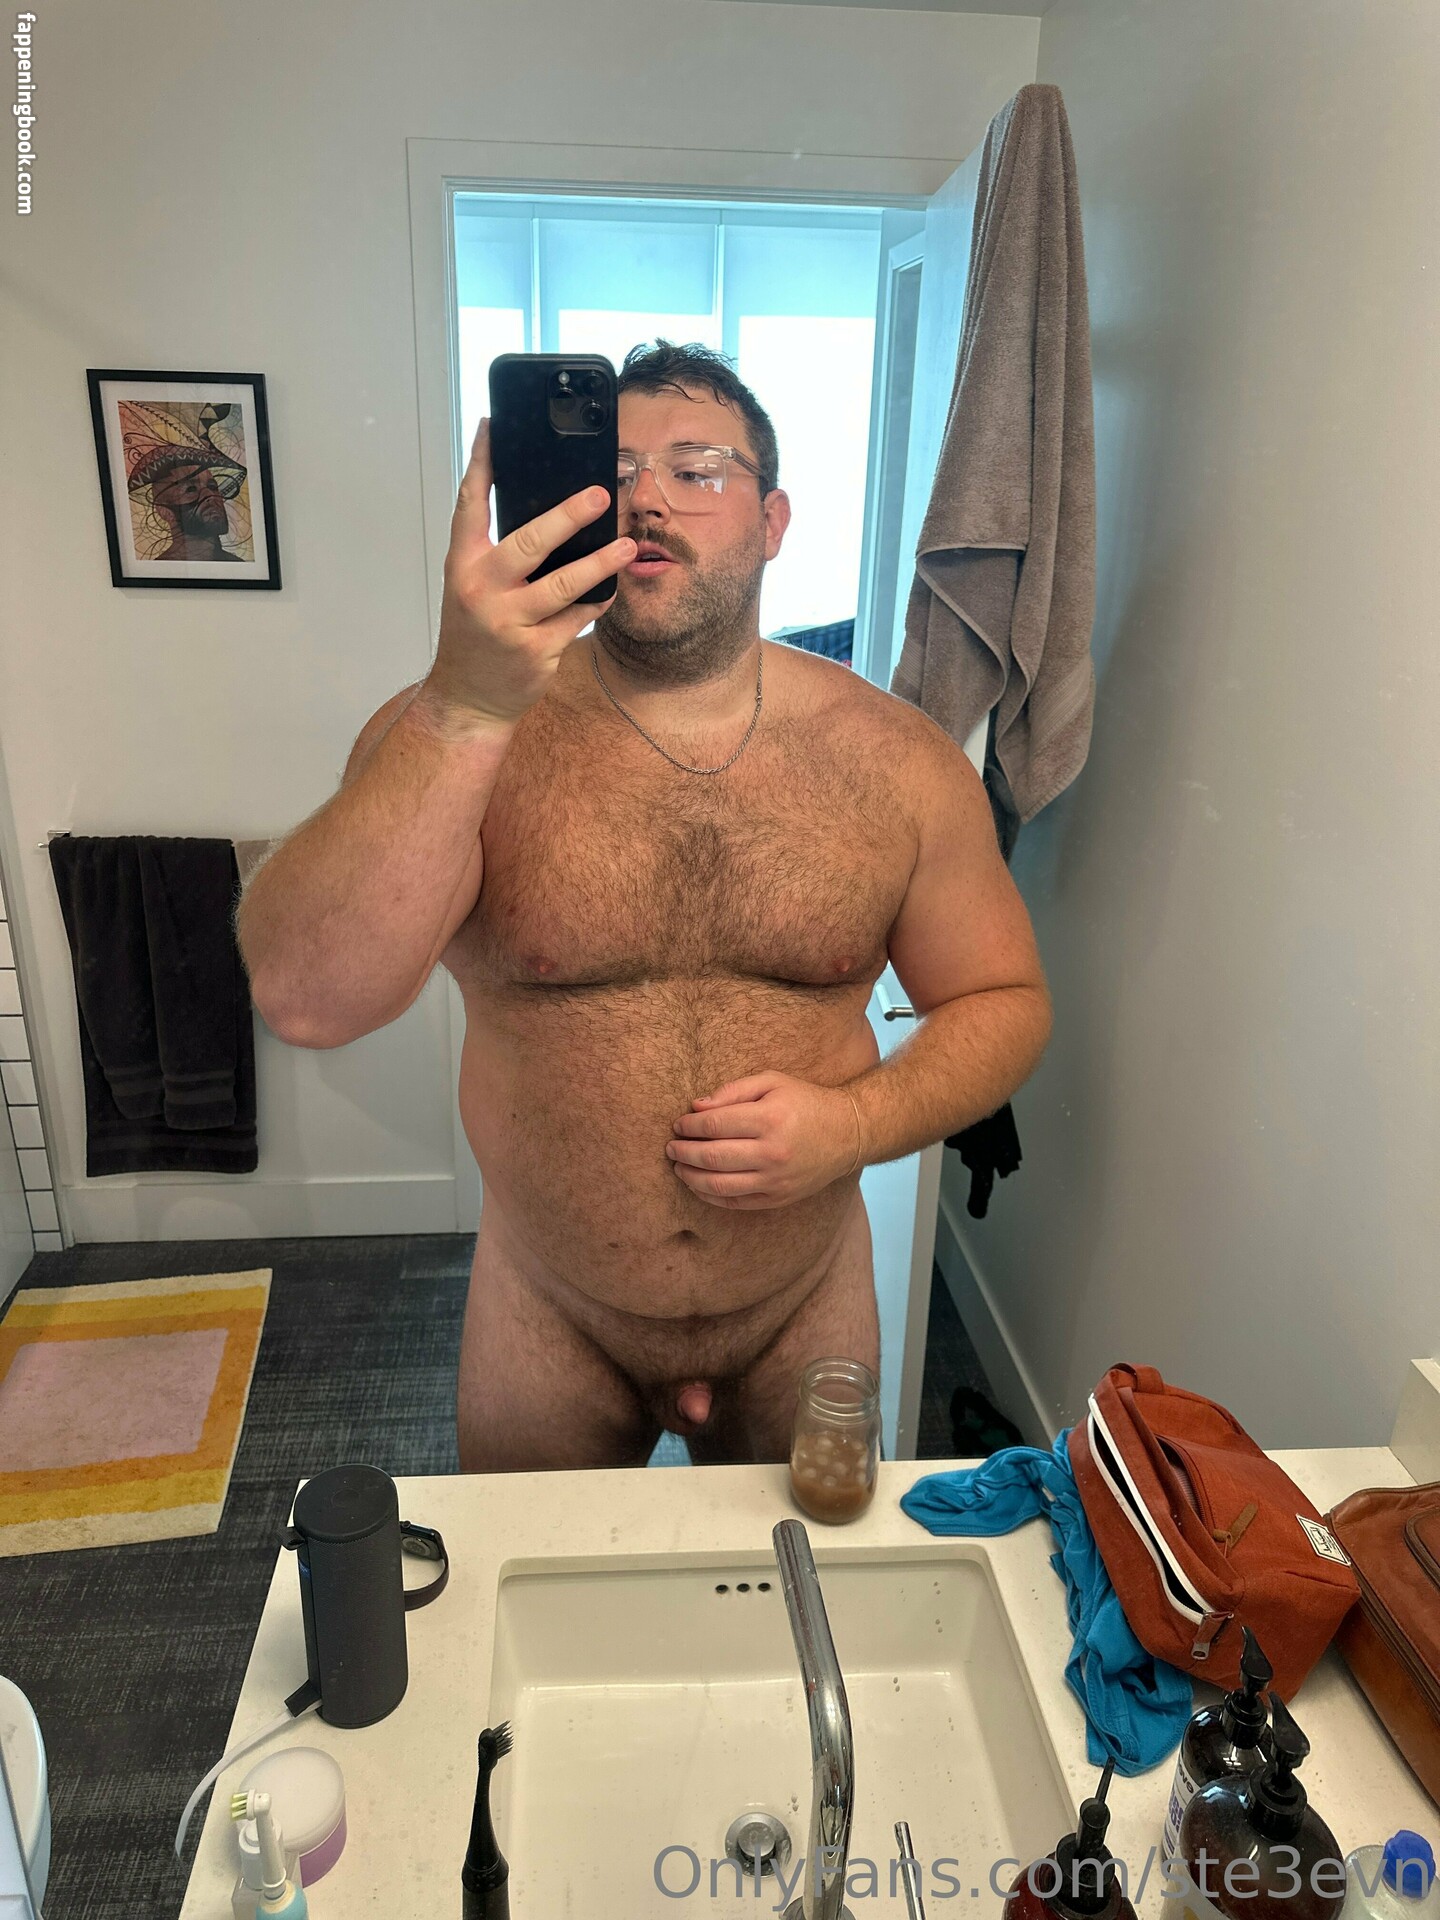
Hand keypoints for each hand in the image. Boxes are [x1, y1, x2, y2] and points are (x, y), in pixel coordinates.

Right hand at [423, 417, 635, 727]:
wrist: (469, 697)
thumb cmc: (475, 634)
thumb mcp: (471, 586)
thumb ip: (496, 552)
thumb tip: (548, 514)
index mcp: (462, 565)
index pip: (470, 504)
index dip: (481, 463)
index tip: (494, 426)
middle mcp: (481, 590)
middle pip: (528, 542)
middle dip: (567, 516)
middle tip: (600, 495)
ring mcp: (509, 622)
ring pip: (563, 585)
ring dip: (600, 564)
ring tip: (627, 547)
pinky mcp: (536, 650)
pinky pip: (577, 618)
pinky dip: (596, 602)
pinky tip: (612, 590)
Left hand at [666, 1071, 859, 1208]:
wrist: (847, 1133)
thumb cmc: (805, 1102)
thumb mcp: (772, 1082)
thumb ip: (733, 1091)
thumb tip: (696, 1107)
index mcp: (769, 1118)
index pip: (715, 1124)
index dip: (690, 1126)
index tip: (678, 1124)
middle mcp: (773, 1152)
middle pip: (713, 1156)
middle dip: (684, 1152)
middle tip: (670, 1147)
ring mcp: (776, 1179)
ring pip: (720, 1184)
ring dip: (692, 1176)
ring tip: (678, 1167)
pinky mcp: (779, 1197)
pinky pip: (736, 1201)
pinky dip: (711, 1195)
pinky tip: (698, 1184)